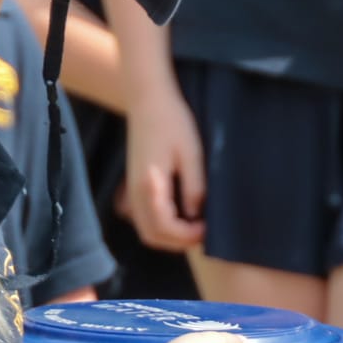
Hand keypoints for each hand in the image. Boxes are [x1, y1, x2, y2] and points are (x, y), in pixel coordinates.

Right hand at [125, 74, 205, 251]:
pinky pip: (147, 217)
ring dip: (170, 235)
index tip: (209, 229)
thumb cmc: (172, 122)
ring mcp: (133, 190)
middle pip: (153, 236)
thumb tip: (197, 215)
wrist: (148, 99)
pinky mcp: (136, 185)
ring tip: (196, 225)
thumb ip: (194, 187)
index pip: (165, 228)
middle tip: (204, 231)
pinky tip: (184, 213)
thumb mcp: (191, 153)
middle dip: (179, 242)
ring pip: (148, 230)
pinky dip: (163, 224)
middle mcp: (136, 193)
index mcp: (149, 186)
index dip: (188, 236)